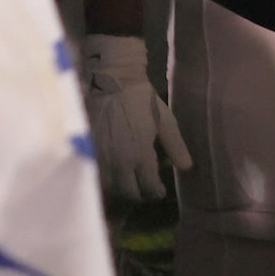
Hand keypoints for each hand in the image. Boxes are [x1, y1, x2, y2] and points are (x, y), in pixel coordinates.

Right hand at [80, 34, 189, 203]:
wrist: (111, 81)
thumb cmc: (141, 100)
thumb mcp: (165, 121)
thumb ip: (176, 146)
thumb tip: (186, 167)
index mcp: (140, 154)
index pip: (149, 188)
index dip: (156, 192)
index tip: (160, 189)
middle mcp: (119, 161)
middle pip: (128, 193)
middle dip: (140, 193)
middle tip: (145, 187)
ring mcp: (101, 157)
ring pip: (111, 188)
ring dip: (122, 188)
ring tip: (129, 180)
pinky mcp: (88, 150)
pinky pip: (97, 174)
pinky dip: (106, 179)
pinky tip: (113, 172)